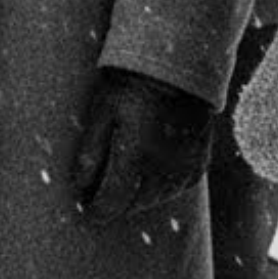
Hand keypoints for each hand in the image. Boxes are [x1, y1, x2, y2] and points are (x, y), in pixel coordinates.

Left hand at [72, 67, 215, 222]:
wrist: (175, 68)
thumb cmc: (130, 85)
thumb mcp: (102, 112)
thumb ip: (91, 152)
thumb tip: (78, 186)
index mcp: (136, 156)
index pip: (113, 201)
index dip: (98, 210)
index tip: (86, 211)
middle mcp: (163, 170)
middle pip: (135, 204)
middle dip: (116, 204)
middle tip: (99, 198)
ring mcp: (185, 169)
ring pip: (156, 200)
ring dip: (137, 198)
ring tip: (122, 186)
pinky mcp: (199, 165)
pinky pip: (176, 189)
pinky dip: (159, 188)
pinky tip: (147, 175)